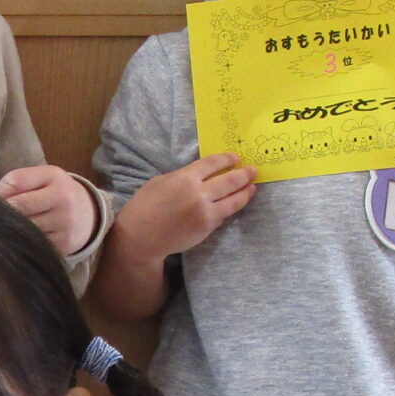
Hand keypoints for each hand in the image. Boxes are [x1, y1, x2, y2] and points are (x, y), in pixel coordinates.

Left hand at [0, 165, 97, 256]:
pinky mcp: (63, 243)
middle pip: (19, 206)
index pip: (16, 181)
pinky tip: (17, 240)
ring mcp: (64, 222)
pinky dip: (21, 242)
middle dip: (0, 212)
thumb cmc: (56, 193)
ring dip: (8, 229)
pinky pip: (34, 243)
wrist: (89, 214)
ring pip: (24, 227)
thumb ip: (17, 182)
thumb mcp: (43, 179)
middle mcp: (62, 198)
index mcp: (53, 177)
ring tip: (1, 228)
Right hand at [116, 153, 255, 258]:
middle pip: (231, 180)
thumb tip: (201, 177)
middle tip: (253, 170)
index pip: (214, 163)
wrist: (141, 237)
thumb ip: (183, 176)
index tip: (235, 158)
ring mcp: (206, 211)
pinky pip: (224, 215)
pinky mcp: (207, 227)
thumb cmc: (144, 206)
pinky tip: (235, 203)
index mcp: (185, 177)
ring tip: (252, 187)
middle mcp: (199, 193)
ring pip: (234, 200)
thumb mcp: (160, 181)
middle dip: (245, 174)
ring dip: (246, 192)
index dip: (227, 159)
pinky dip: (230, 208)